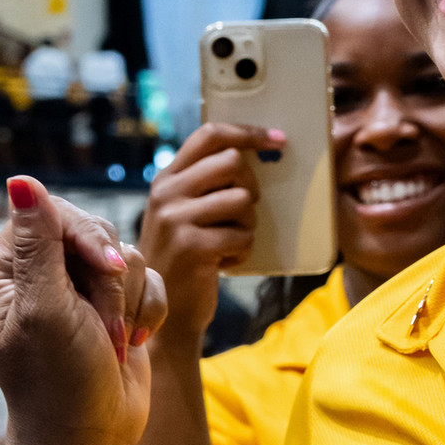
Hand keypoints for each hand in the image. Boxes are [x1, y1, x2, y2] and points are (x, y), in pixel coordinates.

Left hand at [0, 177, 161, 444]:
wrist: (95, 439)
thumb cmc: (60, 383)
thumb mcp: (46, 309)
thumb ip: (40, 243)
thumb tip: (21, 179)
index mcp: (8, 271)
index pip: (52, 215)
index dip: (86, 238)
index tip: (104, 272)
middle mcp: (43, 274)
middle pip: (96, 232)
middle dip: (111, 280)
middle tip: (102, 327)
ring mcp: (82, 289)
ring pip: (128, 255)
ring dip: (130, 301)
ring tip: (114, 342)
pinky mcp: (118, 303)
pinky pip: (151, 277)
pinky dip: (149, 310)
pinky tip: (133, 343)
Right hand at [139, 123, 279, 345]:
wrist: (166, 312)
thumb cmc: (186, 258)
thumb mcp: (184, 213)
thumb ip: (205, 184)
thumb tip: (256, 154)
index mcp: (167, 178)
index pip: (210, 135)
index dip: (248, 132)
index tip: (278, 139)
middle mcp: (166, 193)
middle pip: (233, 162)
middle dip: (251, 186)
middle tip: (243, 213)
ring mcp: (176, 219)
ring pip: (243, 199)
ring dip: (247, 225)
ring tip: (228, 242)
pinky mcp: (192, 247)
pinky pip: (243, 236)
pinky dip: (242, 251)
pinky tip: (221, 263)